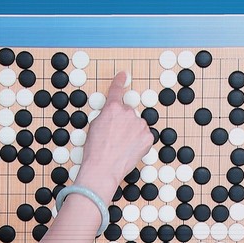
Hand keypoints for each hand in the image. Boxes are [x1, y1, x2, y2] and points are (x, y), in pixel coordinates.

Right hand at [76, 71, 153, 199]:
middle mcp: (128, 113)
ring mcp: (140, 125)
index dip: (119, 81)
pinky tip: (129, 149)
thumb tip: (115, 115)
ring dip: (132, 132)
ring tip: (121, 145)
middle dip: (123, 122)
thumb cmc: (95, 150)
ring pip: (137, 125)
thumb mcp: (95, 125)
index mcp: (113, 108)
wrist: (104, 168)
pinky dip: (139, 141)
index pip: (117, 90)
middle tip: (115, 137)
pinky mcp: (148, 137)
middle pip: (128, 113)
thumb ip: (108, 115)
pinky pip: (144, 135)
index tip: (124, 74)